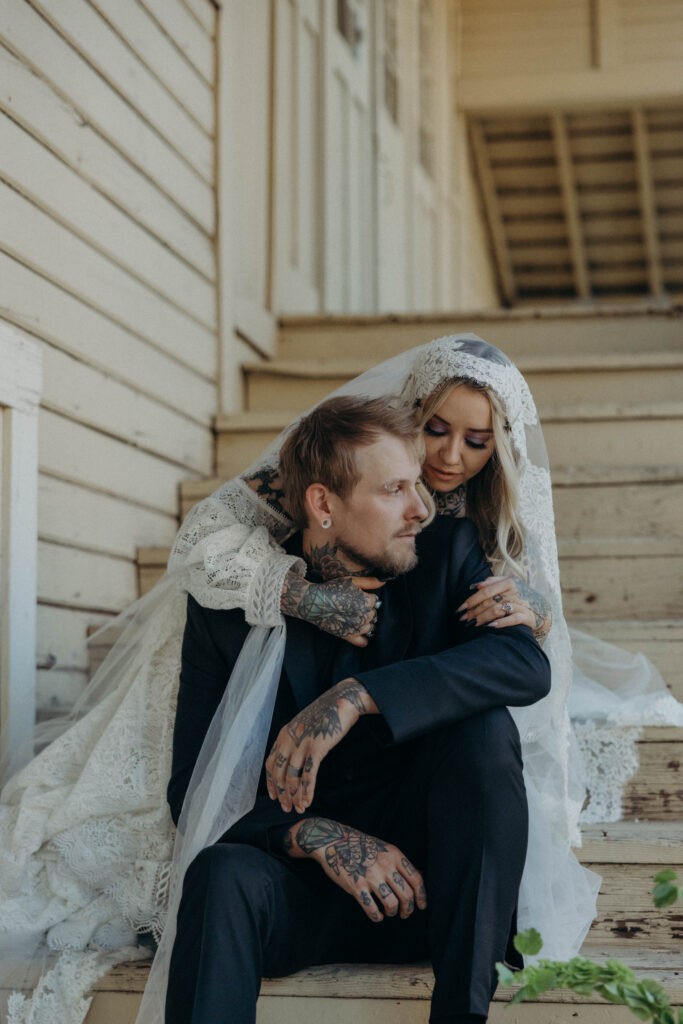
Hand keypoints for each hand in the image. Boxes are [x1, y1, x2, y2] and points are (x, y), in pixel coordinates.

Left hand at [265, 679, 377, 812]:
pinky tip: (308, 801)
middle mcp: (289, 740)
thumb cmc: (325, 714)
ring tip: (298, 808)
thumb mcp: (304, 725)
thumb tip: (294, 759)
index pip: (271, 764)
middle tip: (286, 808)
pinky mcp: (316, 749)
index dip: (271, 782)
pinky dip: (307, 791)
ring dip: (294, 796)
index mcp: (283, 735)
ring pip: (292, 777)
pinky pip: (308, 775)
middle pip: (279, 773)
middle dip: (281, 794)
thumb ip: (296, 740)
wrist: (341, 702)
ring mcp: (302, 744)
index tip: (274, 796)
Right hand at [281, 572, 383, 647]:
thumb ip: (370, 582)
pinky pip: (363, 642)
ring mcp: (358, 628)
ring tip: (352, 615)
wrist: (314, 602)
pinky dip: (363, 638)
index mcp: (368, 601)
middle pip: (374, 614)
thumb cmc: (332, 588)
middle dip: (366, 610)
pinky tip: (358, 632)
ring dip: (365, 622)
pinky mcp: (349, 636)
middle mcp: (365, 616)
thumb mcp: (352, 581)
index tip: (356, 596)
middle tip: (352, 605)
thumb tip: (385, 582)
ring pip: (371, 627)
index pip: (376, 601)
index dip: (366, 597)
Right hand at [286, 817, 426, 921]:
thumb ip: (398, 863)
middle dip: (408, 909)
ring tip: (389, 913)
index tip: (421, 905)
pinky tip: (377, 916)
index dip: (421, 896)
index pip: (416, 879)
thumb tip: (415, 880)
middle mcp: (385, 865)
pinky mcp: (356, 886)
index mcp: (394, 854)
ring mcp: (371, 876)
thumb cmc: (361, 845)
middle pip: (406, 894)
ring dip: (393, 913)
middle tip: (405, 913)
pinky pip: (372, 909)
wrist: (334, 841)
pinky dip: (377, 916)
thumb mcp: (384, 848)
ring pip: (391, 904)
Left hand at [457, 576, 551, 643]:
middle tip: (464, 620)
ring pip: (498, 610)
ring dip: (483, 618)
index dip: (471, 600)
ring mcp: (523, 604)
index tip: (460, 609)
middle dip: (474, 611)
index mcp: (509, 581)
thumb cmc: (518, 597)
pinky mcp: (528, 616)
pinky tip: (491, 626)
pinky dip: (501, 622)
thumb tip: (476, 585)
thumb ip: (492, 582)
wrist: (541, 609)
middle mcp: (516, 591)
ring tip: (473, 624)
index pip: (486, 591)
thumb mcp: (507, 585)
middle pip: (490, 601)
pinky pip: (513, 619)